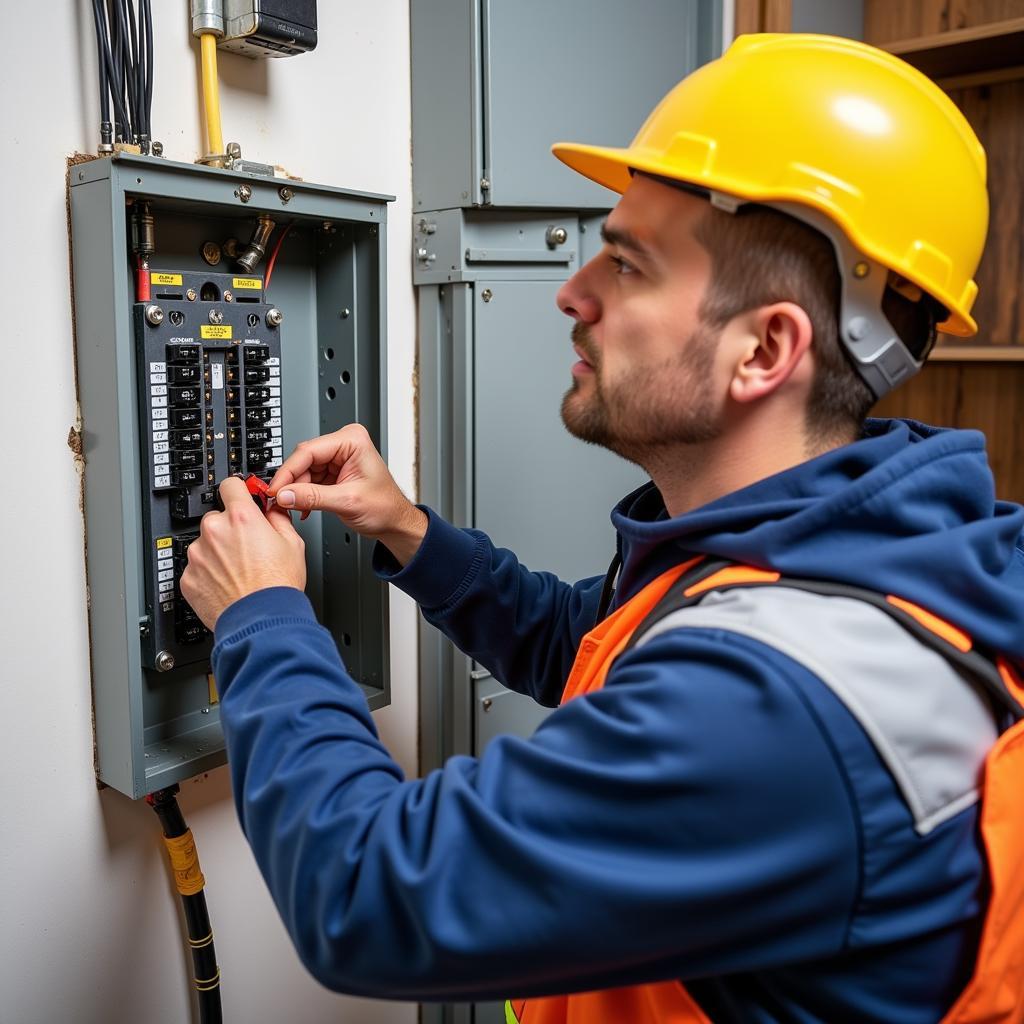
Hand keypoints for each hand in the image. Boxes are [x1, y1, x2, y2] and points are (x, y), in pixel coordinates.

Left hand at [180, 476, 306, 629]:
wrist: (261, 621)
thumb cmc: (277, 586)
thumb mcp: (293, 544)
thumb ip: (279, 519)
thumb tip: (273, 510)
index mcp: (241, 518)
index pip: (231, 485)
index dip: (238, 491)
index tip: (241, 496)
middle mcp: (215, 531)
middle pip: (217, 517)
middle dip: (230, 528)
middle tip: (247, 548)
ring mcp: (198, 555)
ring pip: (205, 544)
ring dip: (217, 552)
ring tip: (238, 571)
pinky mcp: (188, 578)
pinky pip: (197, 567)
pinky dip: (208, 573)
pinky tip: (227, 584)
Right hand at [268, 423, 426, 565]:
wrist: (395, 522)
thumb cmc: (386, 507)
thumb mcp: (347, 501)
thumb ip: (312, 497)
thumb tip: (284, 494)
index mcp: (352, 440)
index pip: (308, 451)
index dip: (288, 471)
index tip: (275, 489)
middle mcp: (344, 445)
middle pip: (303, 459)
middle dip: (291, 483)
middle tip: (280, 501)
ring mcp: (338, 457)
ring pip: (303, 471)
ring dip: (296, 491)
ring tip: (295, 507)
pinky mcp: (333, 471)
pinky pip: (308, 479)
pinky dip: (303, 494)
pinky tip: (303, 507)